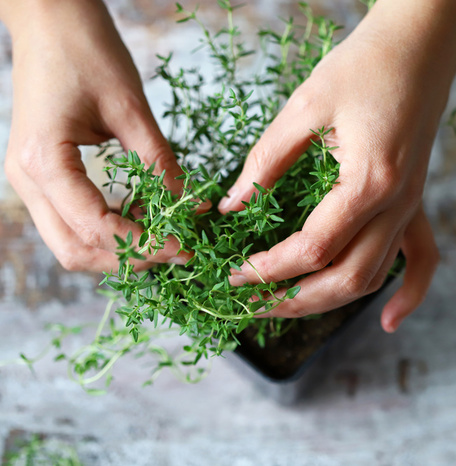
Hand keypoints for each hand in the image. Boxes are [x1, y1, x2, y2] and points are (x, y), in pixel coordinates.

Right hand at [2, 0, 193, 272]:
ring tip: (167, 238)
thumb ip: (159, 162)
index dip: (144, 244)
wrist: (51, 19)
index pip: (95, 228)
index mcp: (43, 161)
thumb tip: (192, 208)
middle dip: (129, 258)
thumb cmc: (87, 51)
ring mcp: (31, 180)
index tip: (186, 245)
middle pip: (75, 250)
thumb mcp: (131, 109)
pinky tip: (144, 218)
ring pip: (71, 242)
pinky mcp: (44, 175)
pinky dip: (109, 230)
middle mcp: (27, 179)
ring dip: (119, 249)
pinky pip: (73, 220)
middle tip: (179, 250)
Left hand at [216, 0, 455, 331]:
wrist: (420, 44)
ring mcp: (412, 205)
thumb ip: (266, 161)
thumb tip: (233, 206)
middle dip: (293, 300)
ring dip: (329, 300)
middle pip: (347, 278)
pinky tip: (388, 321)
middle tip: (250, 303)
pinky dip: (409, 294)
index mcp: (369, 180)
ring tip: (287, 306)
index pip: (313, 247)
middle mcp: (398, 203)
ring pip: (374, 276)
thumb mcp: (305, 106)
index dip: (269, 269)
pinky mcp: (417, 201)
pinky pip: (423, 259)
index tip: (233, 273)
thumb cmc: (365, 64)